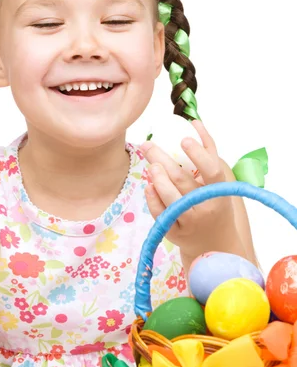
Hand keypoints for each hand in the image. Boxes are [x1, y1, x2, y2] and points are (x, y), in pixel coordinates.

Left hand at [141, 120, 238, 259]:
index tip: (183, 139)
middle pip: (181, 180)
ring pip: (169, 197)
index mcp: (219, 192)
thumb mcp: (219, 181)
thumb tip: (195, 122)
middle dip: (161, 159)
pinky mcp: (174, 233)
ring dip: (157, 178)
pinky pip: (159, 213)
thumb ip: (209, 152)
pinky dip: (152, 197)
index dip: (198, 154)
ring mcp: (189, 222)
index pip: (211, 170)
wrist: (216, 244)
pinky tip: (150, 185)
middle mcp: (205, 208)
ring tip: (150, 165)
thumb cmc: (215, 204)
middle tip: (148, 145)